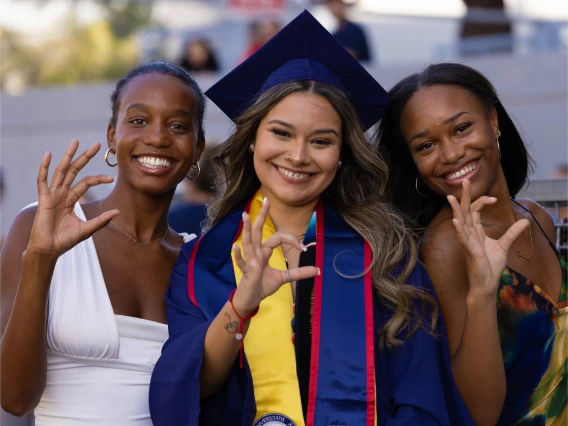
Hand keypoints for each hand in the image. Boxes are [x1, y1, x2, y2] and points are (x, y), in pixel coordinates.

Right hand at [26, 140, 118, 258]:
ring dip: (68, 156)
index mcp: (71, 199)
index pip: (86, 182)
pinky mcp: (43, 199)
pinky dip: (44, 167)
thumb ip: (102, 220)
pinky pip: (43, 180)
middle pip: (75, 171)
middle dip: (85, 157)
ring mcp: (52, 195)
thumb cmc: (65, 240)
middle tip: (96, 145)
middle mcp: (62, 194)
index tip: (111, 178)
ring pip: (61, 171)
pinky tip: (49, 155)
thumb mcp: (87, 229)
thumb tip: (118, 212)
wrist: (49, 250)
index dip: (99, 178)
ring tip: (75, 142)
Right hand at [231, 197, 318, 314]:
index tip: (302, 247)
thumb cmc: (262, 286)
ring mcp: (250, 261)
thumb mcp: (284, 278)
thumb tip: (317, 271)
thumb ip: (299, 273)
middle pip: (258, 231)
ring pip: (248, 242)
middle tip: (266, 200)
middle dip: (262, 216)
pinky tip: (235, 246)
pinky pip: (242, 262)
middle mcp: (256, 253)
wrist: (250, 301)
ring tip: (245, 216)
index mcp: (264, 252)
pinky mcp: (246, 272)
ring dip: (246, 229)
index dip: (291, 239)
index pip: (278, 237)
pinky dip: (238, 255)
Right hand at [448, 179, 528, 299]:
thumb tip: (525, 221)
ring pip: (460, 223)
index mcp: (476, 231)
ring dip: (456, 210)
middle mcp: (470, 234)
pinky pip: (463, 239)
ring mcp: (468, 242)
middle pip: (465, 212)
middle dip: (464, 197)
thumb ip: (512, 232)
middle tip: (464, 181)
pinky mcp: (470, 252)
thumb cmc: (491, 266)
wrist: (487, 283)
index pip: (475, 211)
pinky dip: (459, 230)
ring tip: (451, 198)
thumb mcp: (504, 245)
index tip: (494, 197)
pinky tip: (456, 221)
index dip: (482, 201)